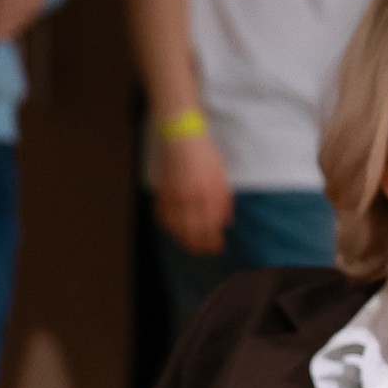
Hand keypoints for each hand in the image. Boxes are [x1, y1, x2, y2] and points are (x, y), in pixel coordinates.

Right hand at [155, 131, 233, 254]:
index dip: (214, 242)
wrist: (181, 136)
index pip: (212, 228)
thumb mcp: (221, 177)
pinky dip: (169, 227)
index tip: (218, 247)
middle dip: (201, 247)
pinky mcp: (162, 192)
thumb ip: (224, 202)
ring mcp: (174, 196)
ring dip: (185, 241)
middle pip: (194, 234)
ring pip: (177, 229)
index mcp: (209, 194)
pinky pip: (163, 218)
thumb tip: (225, 224)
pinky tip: (175, 230)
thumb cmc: (205, 154)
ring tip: (191, 246)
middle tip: (206, 251)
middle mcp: (191, 198)